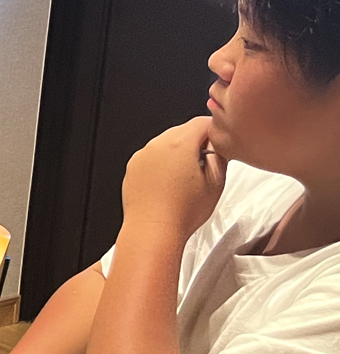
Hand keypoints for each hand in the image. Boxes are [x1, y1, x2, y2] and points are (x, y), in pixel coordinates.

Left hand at [121, 117, 226, 239]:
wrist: (153, 230)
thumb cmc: (182, 212)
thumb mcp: (216, 182)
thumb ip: (220, 156)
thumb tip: (218, 146)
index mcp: (178, 144)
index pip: (201, 122)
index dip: (214, 130)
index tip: (219, 142)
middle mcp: (156, 146)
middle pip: (182, 131)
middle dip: (196, 142)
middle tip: (206, 163)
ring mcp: (141, 156)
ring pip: (165, 144)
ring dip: (178, 153)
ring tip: (187, 178)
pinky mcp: (132, 168)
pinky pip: (151, 157)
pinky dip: (162, 164)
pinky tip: (170, 184)